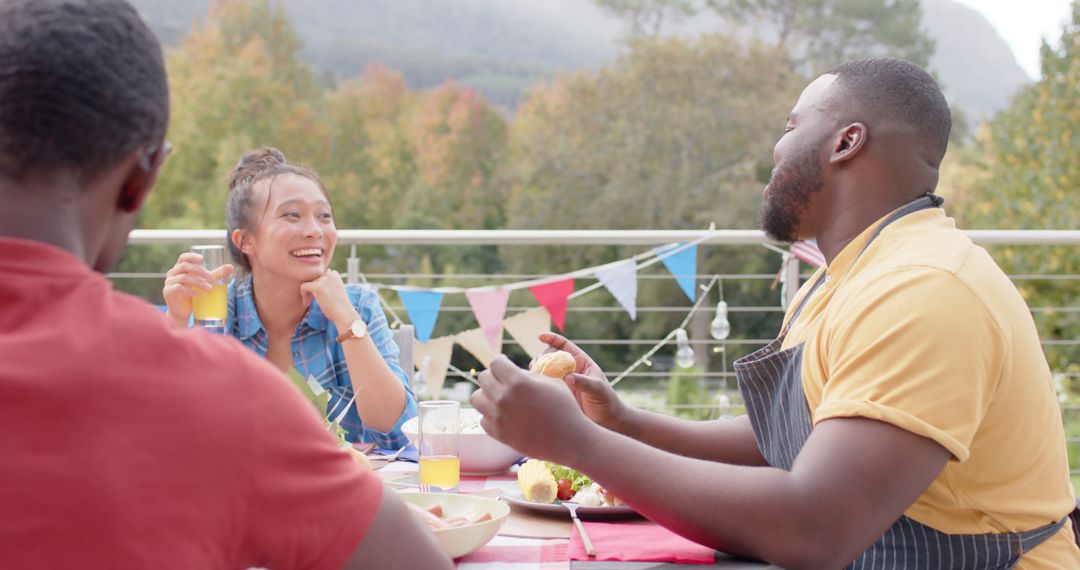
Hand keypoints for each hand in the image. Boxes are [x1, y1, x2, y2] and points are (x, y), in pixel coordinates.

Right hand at [162, 252, 232, 326]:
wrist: (182, 312)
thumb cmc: (193, 295)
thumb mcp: (204, 283)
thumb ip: (215, 275)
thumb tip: (230, 266)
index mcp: (180, 269)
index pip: (183, 258)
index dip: (191, 256)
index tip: (202, 259)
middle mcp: (172, 274)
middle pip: (185, 266)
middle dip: (199, 270)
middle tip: (211, 277)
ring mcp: (169, 283)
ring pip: (184, 278)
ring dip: (198, 282)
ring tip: (209, 288)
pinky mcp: (168, 292)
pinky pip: (178, 288)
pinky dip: (190, 291)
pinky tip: (198, 295)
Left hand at [299, 270, 358, 328]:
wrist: (343, 314)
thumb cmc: (339, 306)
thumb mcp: (335, 290)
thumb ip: (327, 284)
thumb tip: (316, 282)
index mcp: (334, 274)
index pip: (319, 276)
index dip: (317, 285)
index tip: (317, 295)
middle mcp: (329, 274)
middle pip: (313, 278)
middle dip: (311, 289)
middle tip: (312, 300)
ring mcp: (323, 279)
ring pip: (308, 283)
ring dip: (307, 293)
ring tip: (310, 303)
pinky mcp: (317, 286)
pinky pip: (303, 287)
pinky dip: (303, 296)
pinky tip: (307, 304)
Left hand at [471, 356, 597, 465]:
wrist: (569, 440)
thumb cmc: (564, 407)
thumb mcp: (550, 382)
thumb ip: (527, 375)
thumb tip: (512, 372)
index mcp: (517, 381)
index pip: (495, 363)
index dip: (501, 361)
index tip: (505, 364)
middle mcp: (503, 398)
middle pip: (483, 378)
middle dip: (493, 376)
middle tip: (503, 381)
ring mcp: (498, 417)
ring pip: (476, 398)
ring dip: (486, 395)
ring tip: (499, 397)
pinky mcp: (497, 434)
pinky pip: (483, 418)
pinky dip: (491, 415)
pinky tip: (504, 415)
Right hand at [536, 332, 629, 432]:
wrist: (606, 421)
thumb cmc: (606, 402)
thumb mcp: (598, 390)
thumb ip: (584, 383)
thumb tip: (568, 377)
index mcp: (581, 361)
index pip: (564, 345)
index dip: (552, 338)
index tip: (540, 336)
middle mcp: (570, 369)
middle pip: (550, 355)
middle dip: (541, 356)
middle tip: (537, 364)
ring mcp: (562, 381)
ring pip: (544, 369)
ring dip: (537, 369)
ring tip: (534, 375)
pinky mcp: (557, 393)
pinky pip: (544, 384)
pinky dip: (537, 382)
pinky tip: (534, 386)